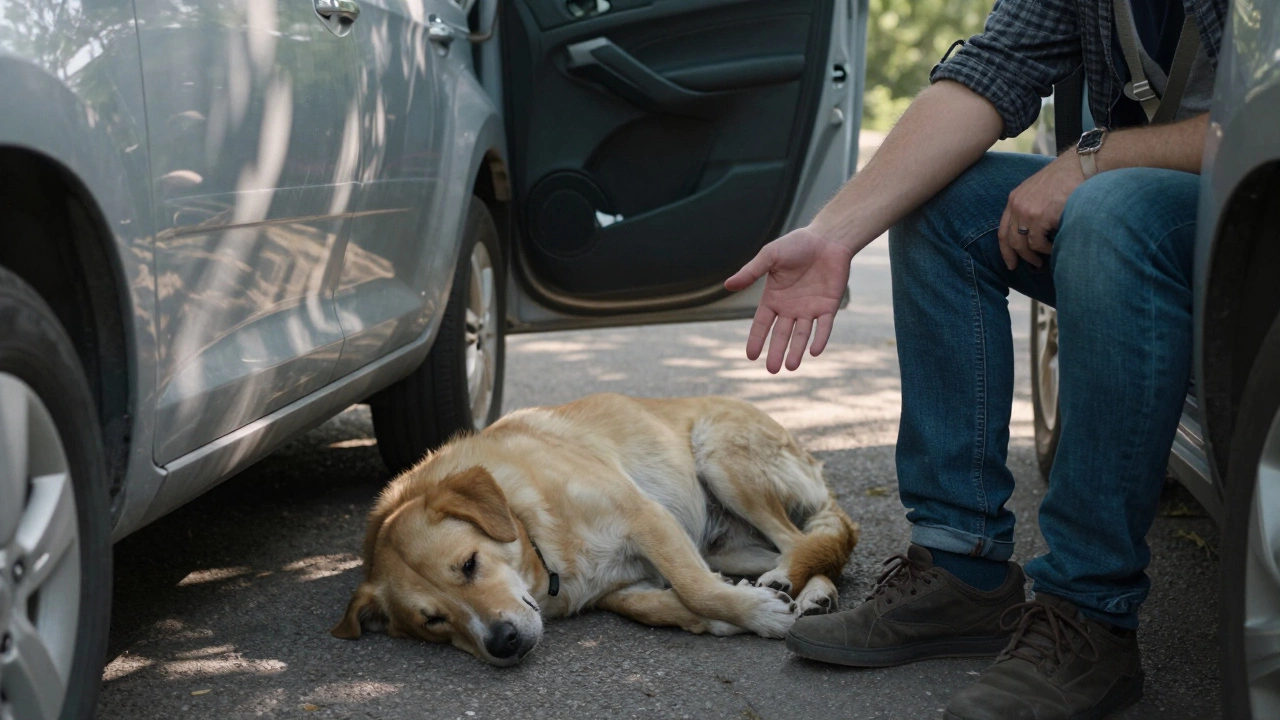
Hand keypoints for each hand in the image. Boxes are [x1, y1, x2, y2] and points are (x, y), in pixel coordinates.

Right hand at [724, 227, 853, 372]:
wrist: (827, 238)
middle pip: (781, 335)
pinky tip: (813, 351)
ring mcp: (810, 309)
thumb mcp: (770, 256)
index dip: (756, 339)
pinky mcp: (828, 307)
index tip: (750, 356)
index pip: (762, 324)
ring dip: (796, 351)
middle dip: (776, 352)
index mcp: (774, 298)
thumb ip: (751, 272)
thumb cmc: (796, 244)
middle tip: (772, 370)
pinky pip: (824, 327)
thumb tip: (727, 285)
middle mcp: (790, 308)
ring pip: (802, 335)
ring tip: (791, 367)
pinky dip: (819, 339)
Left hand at [999, 151, 1085, 269]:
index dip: (1005, 250)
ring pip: (1024, 245)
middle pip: (1011, 241)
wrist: (1081, 165)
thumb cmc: (1067, 177)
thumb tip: (1031, 232)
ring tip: (1044, 260)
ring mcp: (1027, 212)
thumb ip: (1030, 206)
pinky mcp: (1040, 217)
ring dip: (1034, 256)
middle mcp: (1017, 206)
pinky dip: (1047, 250)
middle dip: (1019, 257)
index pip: (1003, 230)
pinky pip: (1039, 243)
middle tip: (1031, 266)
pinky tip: (1054, 249)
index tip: (1010, 263)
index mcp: (1014, 199)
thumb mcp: (1039, 189)